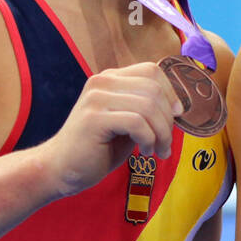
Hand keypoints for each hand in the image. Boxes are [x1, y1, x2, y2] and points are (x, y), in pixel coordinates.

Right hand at [39, 62, 182, 196]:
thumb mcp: (128, 122)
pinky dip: (148, 139)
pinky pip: (137, 122)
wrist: (61, 169)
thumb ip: (147, 108)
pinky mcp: (94, 118)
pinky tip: (144, 151)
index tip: (176, 116)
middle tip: (165, 143)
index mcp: (110, 78)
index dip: (171, 93)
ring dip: (161, 133)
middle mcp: (102, 81)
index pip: (152, 70)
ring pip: (148, 106)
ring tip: (157, 150)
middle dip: (168, 119)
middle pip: (154, 89)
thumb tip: (178, 106)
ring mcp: (96, 98)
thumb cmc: (98, 148)